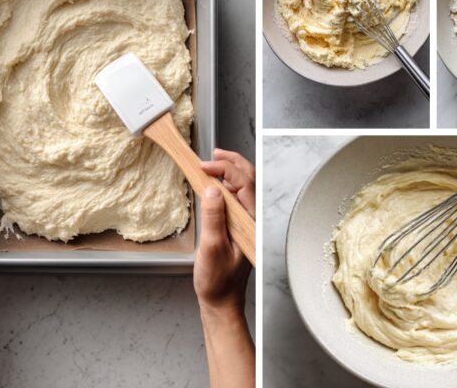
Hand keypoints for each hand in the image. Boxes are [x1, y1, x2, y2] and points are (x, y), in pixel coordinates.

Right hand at [194, 150, 254, 313]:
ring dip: (230, 171)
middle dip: (232, 162)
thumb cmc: (217, 281)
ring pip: (243, 187)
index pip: (244, 184)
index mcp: (251, 223)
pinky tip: (214, 183)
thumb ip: (213, 217)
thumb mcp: (211, 248)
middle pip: (248, 180)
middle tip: (214, 153)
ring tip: (213, 162)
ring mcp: (246, 222)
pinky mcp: (237, 226)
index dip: (225, 170)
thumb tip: (212, 189)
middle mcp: (252, 220)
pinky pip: (235, 199)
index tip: (205, 166)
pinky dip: (226, 185)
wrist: (220, 302)